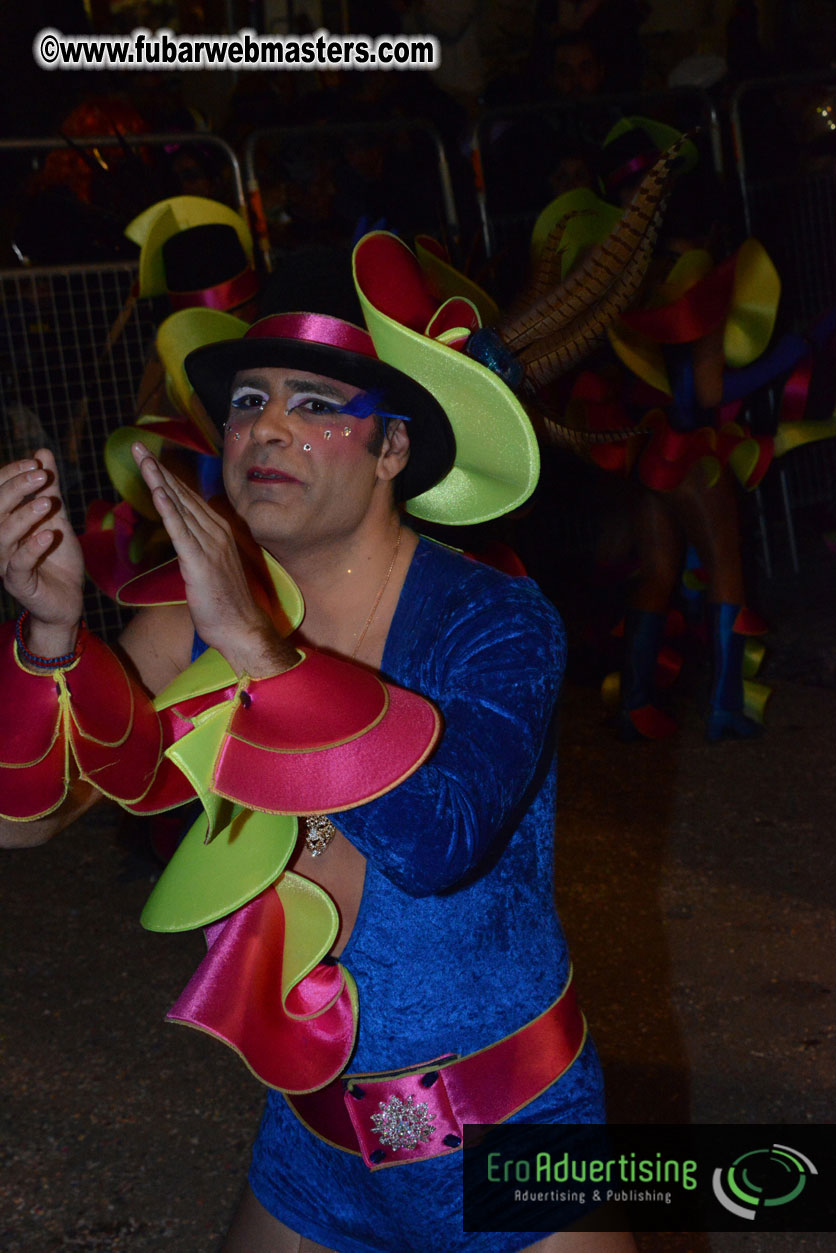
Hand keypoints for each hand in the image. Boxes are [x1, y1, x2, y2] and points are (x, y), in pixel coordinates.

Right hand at [0, 450, 84, 654]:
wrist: (68, 598)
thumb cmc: (56, 557)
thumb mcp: (56, 517)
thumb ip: (49, 489)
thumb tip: (42, 452)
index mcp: (3, 523)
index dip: (11, 474)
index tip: (36, 462)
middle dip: (16, 489)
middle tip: (41, 475)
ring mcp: (5, 563)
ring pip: (3, 536)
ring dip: (23, 516)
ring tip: (45, 503)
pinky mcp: (18, 583)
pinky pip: (18, 564)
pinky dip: (32, 547)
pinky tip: (49, 534)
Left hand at [131, 442, 296, 676]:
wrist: (242, 629)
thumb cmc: (226, 605)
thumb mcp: (211, 569)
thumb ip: (198, 549)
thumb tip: (184, 539)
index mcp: (218, 532)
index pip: (188, 498)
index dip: (167, 476)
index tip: (149, 457)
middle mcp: (216, 532)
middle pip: (182, 494)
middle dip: (159, 469)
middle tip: (138, 446)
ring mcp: (210, 546)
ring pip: (180, 507)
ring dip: (159, 481)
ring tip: (142, 459)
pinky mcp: (200, 563)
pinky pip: (181, 532)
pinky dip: (169, 510)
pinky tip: (157, 492)